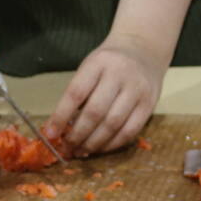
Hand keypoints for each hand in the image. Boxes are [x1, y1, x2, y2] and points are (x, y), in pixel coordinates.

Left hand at [47, 34, 165, 155]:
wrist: (144, 50)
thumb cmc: (109, 63)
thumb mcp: (90, 67)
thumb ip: (78, 94)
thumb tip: (60, 128)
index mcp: (99, 62)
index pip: (76, 93)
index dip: (61, 116)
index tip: (50, 134)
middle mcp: (120, 75)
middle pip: (95, 112)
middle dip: (78, 134)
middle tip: (67, 147)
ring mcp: (138, 90)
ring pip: (113, 124)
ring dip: (94, 143)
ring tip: (82, 150)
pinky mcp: (150, 104)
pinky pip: (130, 131)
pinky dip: (113, 144)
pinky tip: (101, 147)